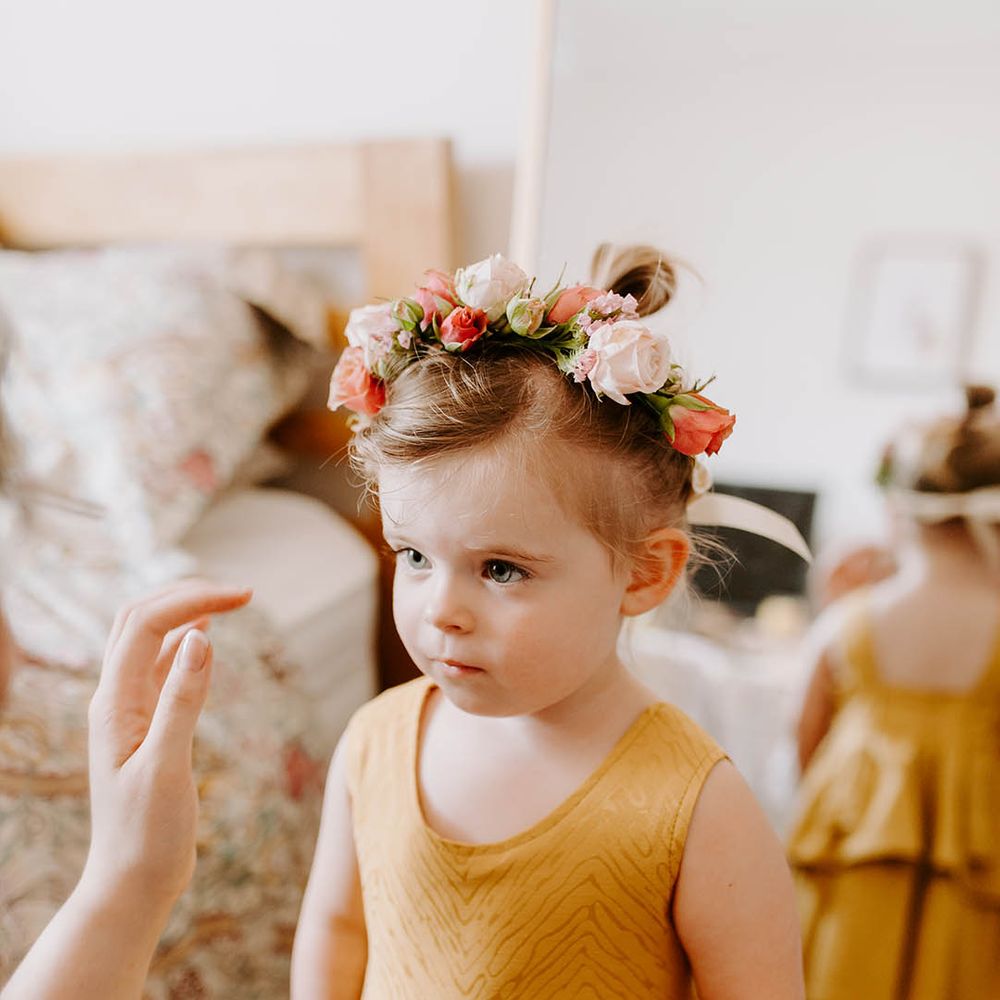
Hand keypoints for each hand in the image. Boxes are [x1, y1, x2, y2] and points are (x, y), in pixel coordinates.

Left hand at [80, 580, 252, 910]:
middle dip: (186, 594)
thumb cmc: (147, 834)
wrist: (133, 882)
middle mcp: (114, 698)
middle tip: (241, 593)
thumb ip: (182, 700)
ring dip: (183, 611)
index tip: (245, 597)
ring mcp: (128, 710)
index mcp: (113, 703)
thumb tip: (200, 637)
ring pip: (147, 638)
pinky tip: (207, 637)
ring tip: (227, 601)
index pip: (147, 625)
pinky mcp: (146, 724)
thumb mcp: (167, 766)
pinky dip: (184, 641)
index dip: (193, 600)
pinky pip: (160, 666)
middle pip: (138, 618)